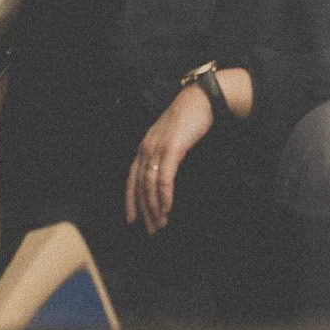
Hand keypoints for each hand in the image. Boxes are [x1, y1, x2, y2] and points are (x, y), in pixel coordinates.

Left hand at [126, 84, 210, 233]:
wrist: (199, 100)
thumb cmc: (187, 119)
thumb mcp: (169, 139)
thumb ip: (163, 156)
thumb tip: (162, 176)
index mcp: (144, 147)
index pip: (132, 180)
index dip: (131, 201)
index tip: (132, 219)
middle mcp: (146, 149)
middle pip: (139, 187)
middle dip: (144, 210)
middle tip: (151, 229)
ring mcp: (157, 149)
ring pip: (150, 185)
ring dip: (155, 207)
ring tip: (161, 222)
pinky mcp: (171, 149)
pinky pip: (164, 178)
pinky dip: (164, 195)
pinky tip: (167, 206)